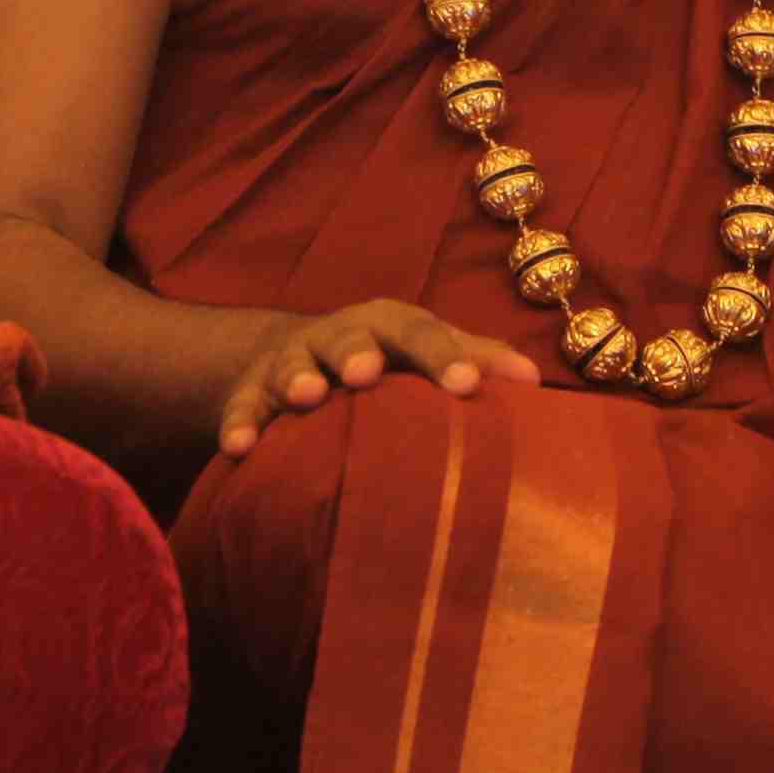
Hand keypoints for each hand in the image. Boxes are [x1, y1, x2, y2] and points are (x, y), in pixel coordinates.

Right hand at [212, 300, 509, 456]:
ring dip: (295, 378)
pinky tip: (238, 447)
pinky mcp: (252, 391)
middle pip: (349, 338)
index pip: (421, 333)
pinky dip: (239, 422)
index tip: (466, 387)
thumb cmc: (389, 362)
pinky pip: (242, 405)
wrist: (305, 356)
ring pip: (290, 365)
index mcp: (390, 325)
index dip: (443, 357)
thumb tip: (535, 383)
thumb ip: (477, 362)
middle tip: (365, 372)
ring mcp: (293, 362)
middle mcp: (341, 337)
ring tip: (301, 396)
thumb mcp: (430, 354)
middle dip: (356, 352)